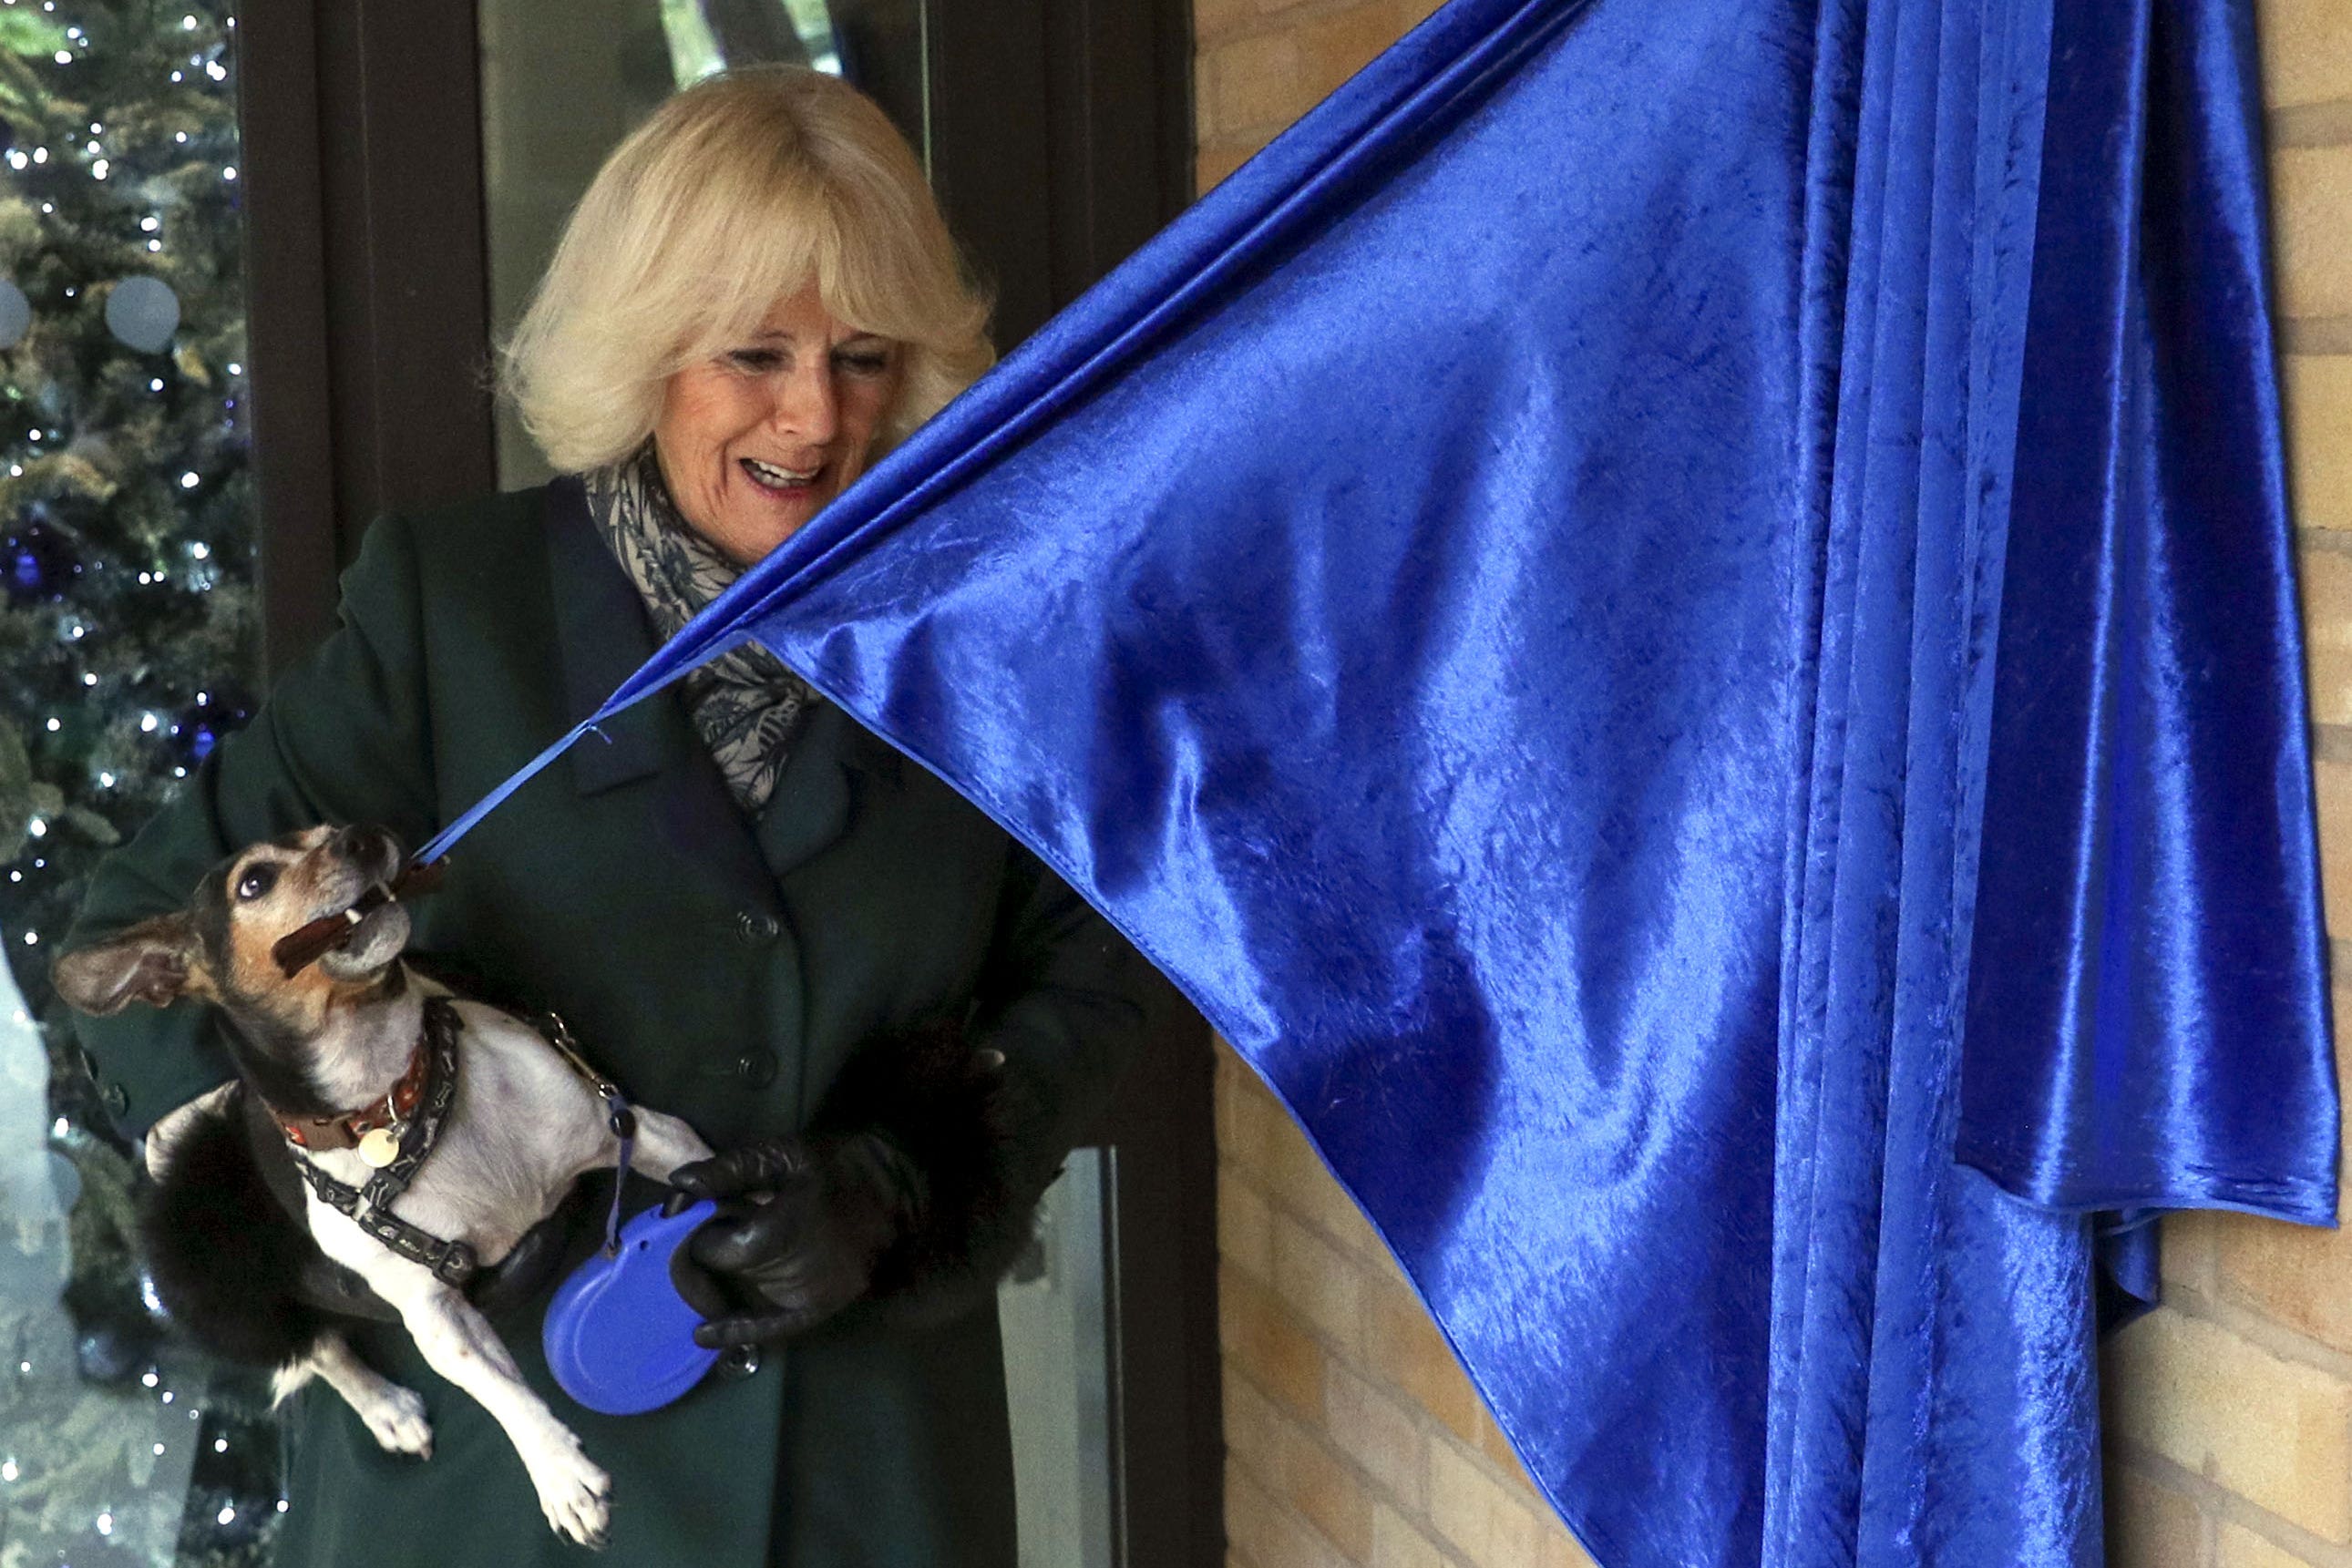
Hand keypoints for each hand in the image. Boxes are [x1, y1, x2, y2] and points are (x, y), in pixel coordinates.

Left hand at [670, 1133, 923, 1346]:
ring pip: (742, 1299)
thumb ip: (731, 1170)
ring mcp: (806, 1296)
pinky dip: (740, 1331)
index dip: (701, 1231)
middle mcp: (788, 1275)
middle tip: (710, 1235)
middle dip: (709, 1257)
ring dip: (723, 1285)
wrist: (901, 1186)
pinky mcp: (822, 1306)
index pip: (713, 1249)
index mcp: (775, 1234)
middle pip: (724, 1277)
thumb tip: (679, 1184)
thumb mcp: (785, 1154)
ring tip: (712, 1268)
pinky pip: (774, 1329)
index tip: (705, 1213)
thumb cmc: (840, 1164)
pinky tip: (704, 1334)